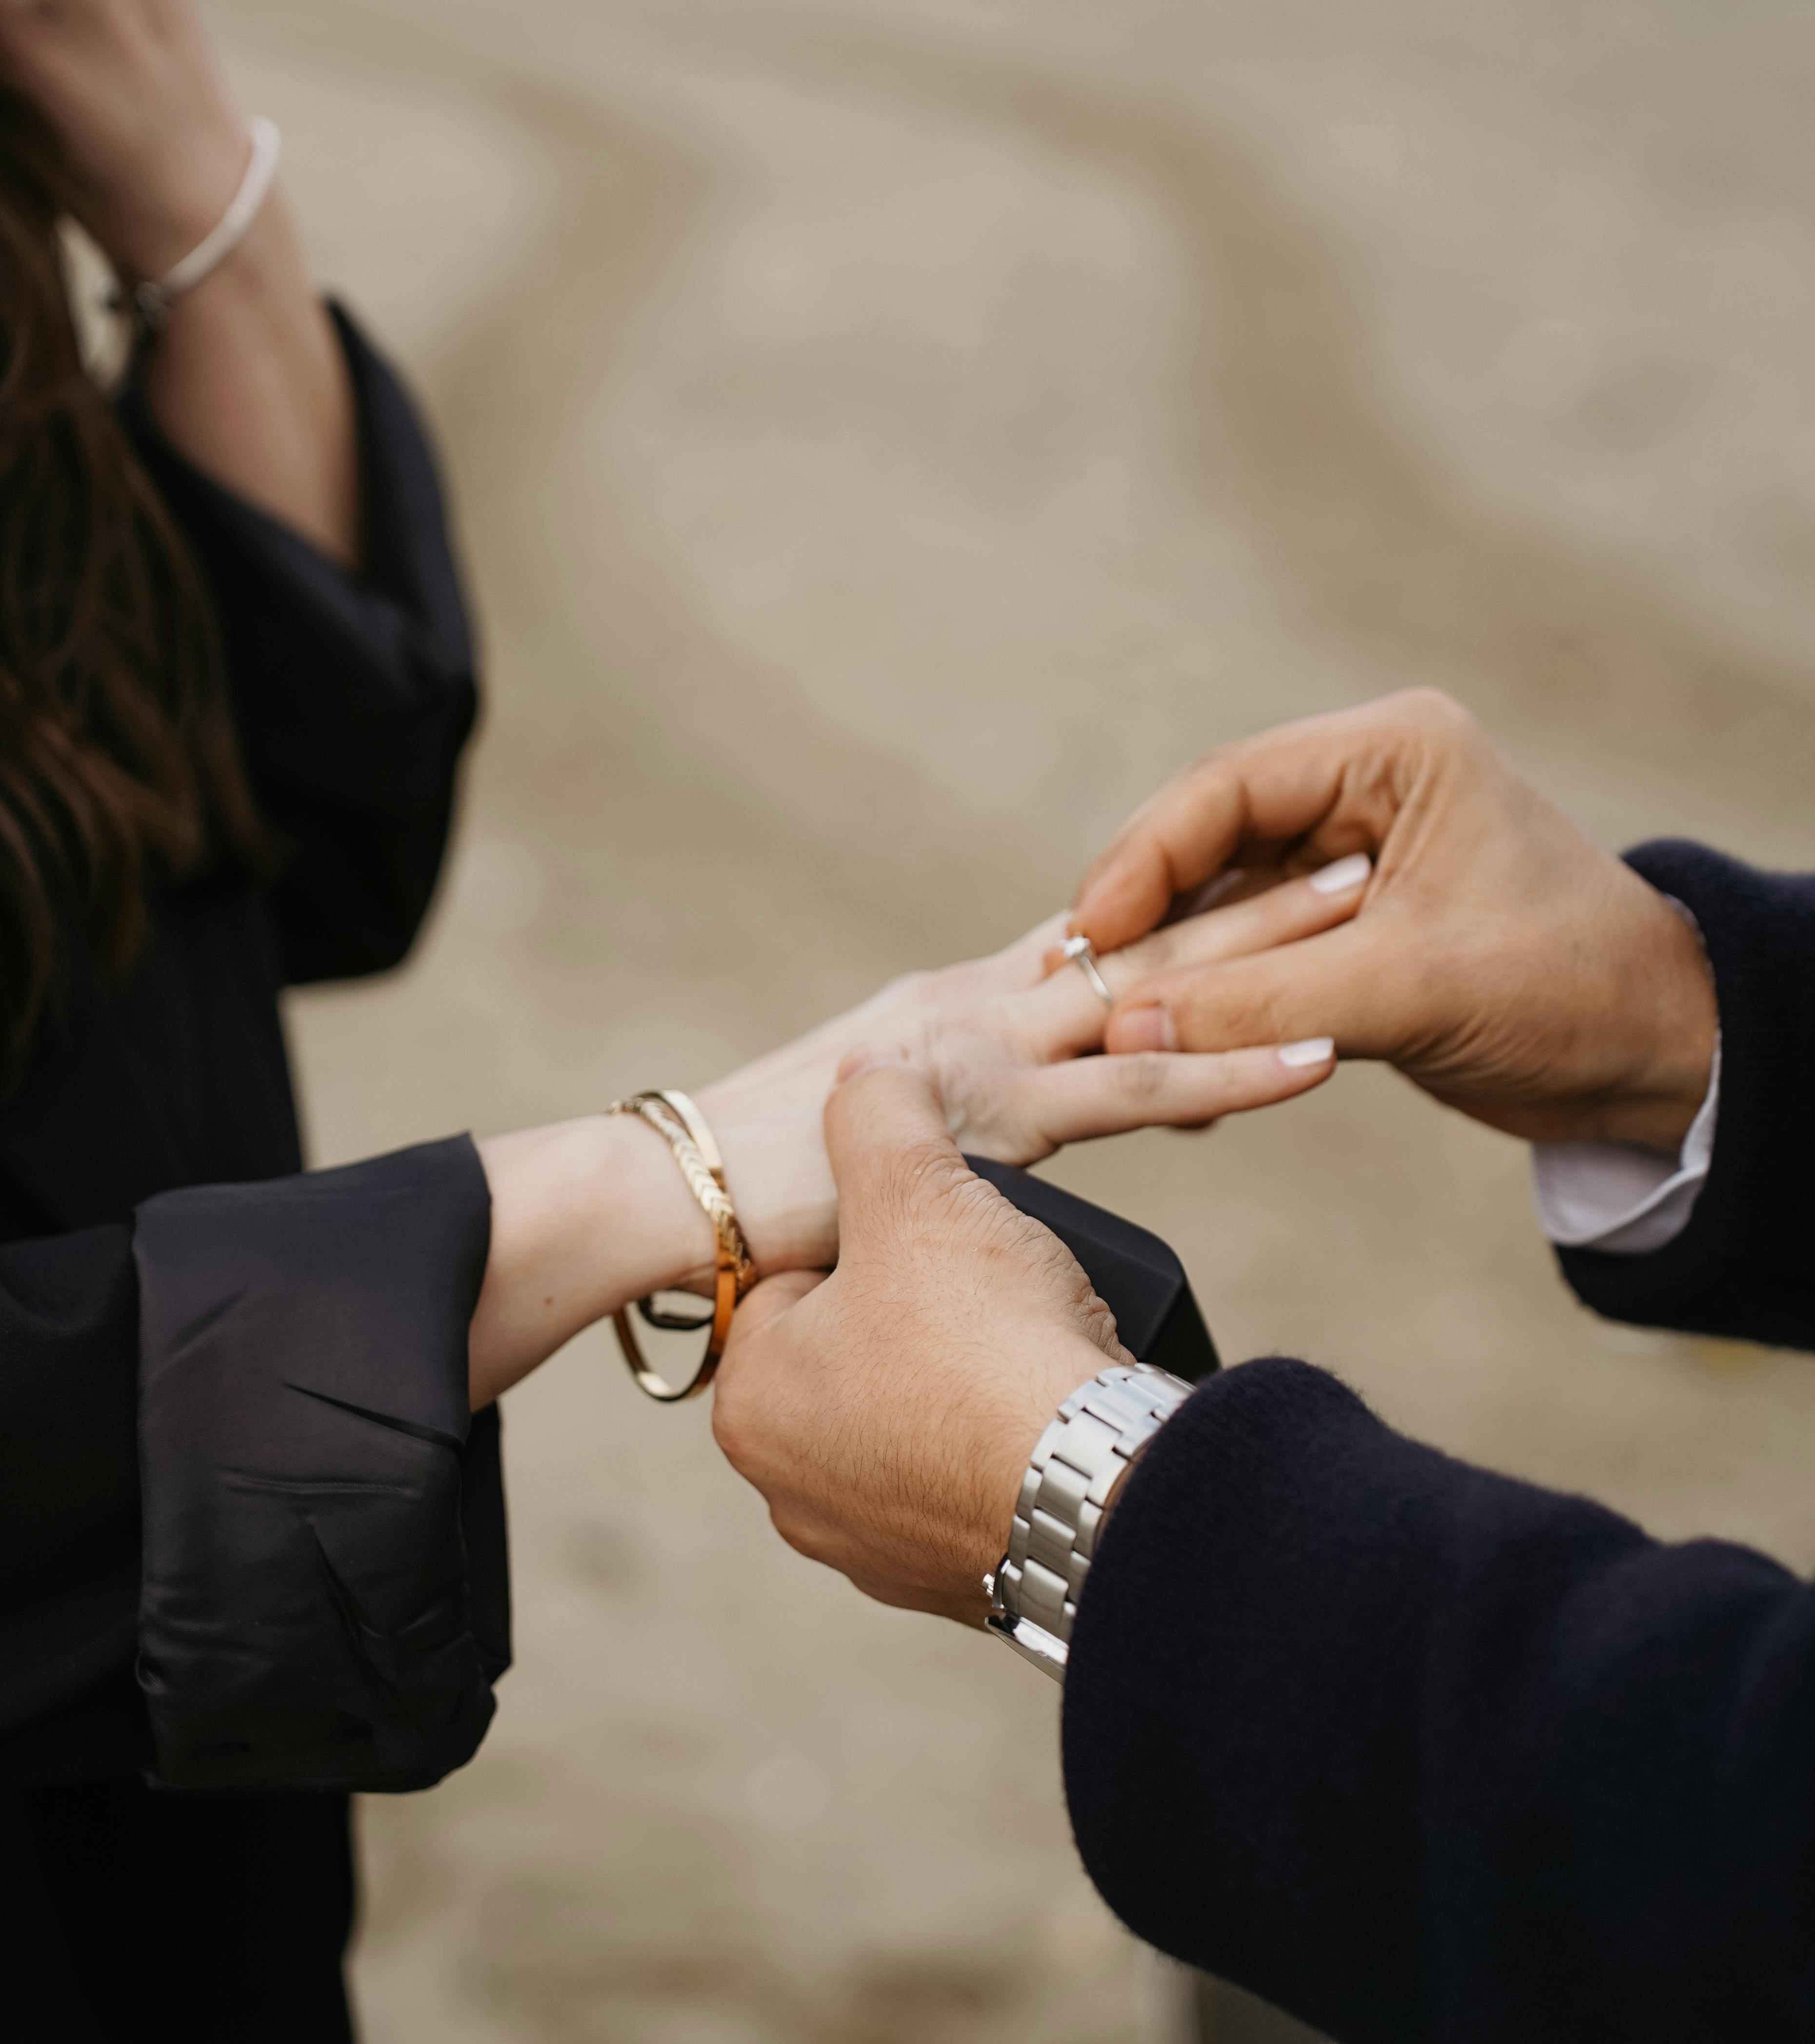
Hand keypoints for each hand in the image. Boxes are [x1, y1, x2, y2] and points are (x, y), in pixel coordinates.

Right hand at [468, 884, 1350, 1406]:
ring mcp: (991, 1050)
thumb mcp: (868, 1135)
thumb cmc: (752, 1181)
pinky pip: (1141, 1084)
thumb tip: (979, 1154)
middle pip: (1144, 929)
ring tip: (1368, 904)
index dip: (1184, 901)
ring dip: (1271, 946)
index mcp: (955, 1003)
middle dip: (1253, 887)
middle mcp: (981, 1002)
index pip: (1091, 937)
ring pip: (1161, 984)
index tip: (1274, 869)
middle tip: (1360, 847)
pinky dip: (1236, 1065)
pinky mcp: (997, 1116)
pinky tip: (1313, 1056)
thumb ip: (935, 1124)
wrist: (675, 1196)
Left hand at [715, 1060, 1124, 1623]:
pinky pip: (979, 1482)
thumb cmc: (984, 1344)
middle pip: (866, 1346)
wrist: (1096, 1490)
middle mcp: (794, 1490)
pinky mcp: (959, 1584)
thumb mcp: (916, 1192)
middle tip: (995, 1284)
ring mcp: (874, 1549)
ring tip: (1033, 1340)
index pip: (801, 1277)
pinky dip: (1014, 1446)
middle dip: (930, 1308)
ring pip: (924, 1416)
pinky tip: (1053, 1413)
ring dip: (975, 1377)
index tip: (938, 1230)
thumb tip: (867, 1074)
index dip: (880, 1230)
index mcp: (753, 1402)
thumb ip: (877, 1117)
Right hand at [1073, 689, 1717, 1153]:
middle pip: (1209, 839)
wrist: (1659, 1054)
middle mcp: (1363, 789)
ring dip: (1170, 968)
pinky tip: (1167, 1052)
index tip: (1090, 931)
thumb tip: (1128, 1030)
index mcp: (1392, 752)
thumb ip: (1263, 1004)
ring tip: (1110, 1026)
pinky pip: (1249, 953)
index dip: (1145, 858)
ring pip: (1219, 901)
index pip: (1229, 786)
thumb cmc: (1570, 989)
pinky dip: (1208, 1001)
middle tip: (1076, 980)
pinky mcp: (1348, 928)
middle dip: (1146, 916)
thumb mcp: (1412, 990)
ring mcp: (1351, 859)